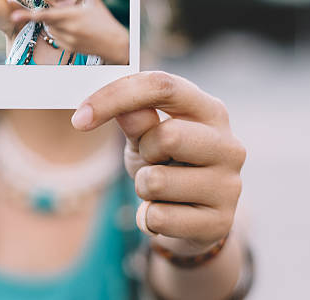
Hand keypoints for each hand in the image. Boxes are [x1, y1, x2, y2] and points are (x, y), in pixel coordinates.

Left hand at [10, 0, 128, 63]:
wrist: (113, 44)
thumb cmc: (104, 20)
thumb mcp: (94, 1)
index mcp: (71, 15)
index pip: (44, 15)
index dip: (28, 15)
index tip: (13, 16)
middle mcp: (67, 29)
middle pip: (46, 21)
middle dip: (45, 16)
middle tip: (38, 15)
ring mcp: (67, 40)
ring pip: (50, 29)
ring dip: (55, 23)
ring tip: (73, 22)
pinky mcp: (68, 48)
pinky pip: (56, 38)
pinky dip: (60, 32)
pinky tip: (73, 30)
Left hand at [71, 72, 245, 253]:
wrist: (194, 217)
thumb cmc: (166, 162)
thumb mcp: (145, 135)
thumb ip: (135, 119)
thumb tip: (123, 109)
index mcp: (208, 109)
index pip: (162, 86)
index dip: (115, 97)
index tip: (80, 118)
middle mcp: (228, 143)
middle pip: (165, 135)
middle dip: (142, 150)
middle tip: (150, 159)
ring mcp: (230, 185)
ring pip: (156, 181)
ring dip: (143, 187)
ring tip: (159, 189)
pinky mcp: (221, 222)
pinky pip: (159, 218)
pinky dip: (148, 218)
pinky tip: (165, 214)